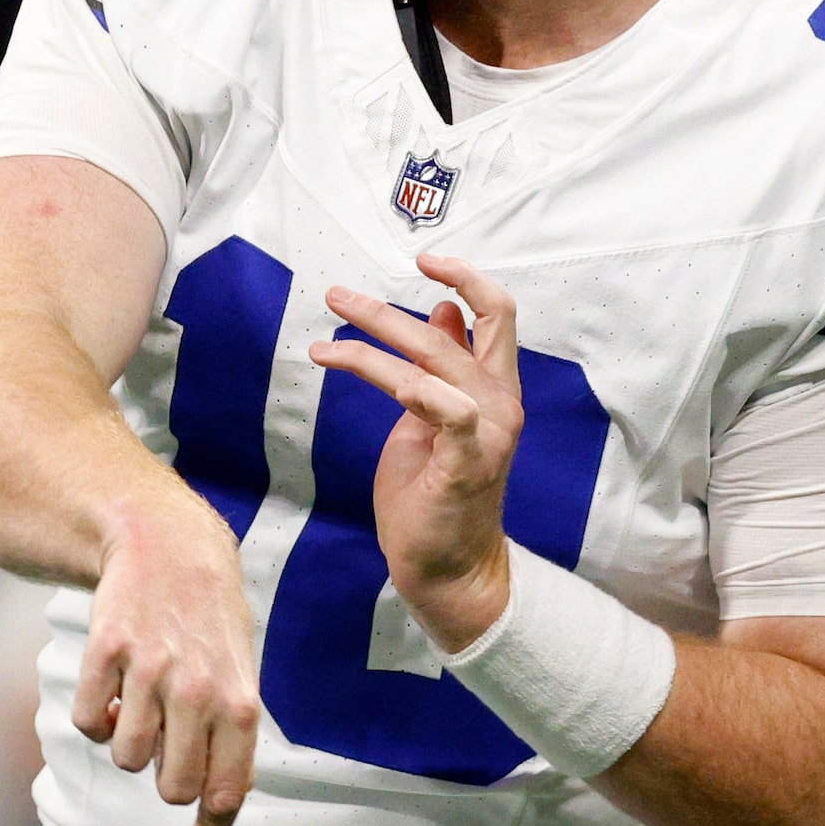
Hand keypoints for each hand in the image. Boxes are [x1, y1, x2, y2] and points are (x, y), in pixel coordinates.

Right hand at [72, 495, 260, 825]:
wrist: (167, 543)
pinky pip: (89, 722)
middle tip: (164, 741)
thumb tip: (212, 805)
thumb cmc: (207, 618)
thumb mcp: (238, 671)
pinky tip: (111, 685)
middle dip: (164, 778)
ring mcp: (151, 670)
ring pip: (126, 759)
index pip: (228, 790)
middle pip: (173, 789)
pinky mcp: (108, 650)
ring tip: (139, 701)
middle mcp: (199, 690)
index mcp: (240, 701)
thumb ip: (229, 735)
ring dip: (127, 742)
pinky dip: (94, 716)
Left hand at [310, 253, 523, 654]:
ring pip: (433, 360)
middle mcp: (499, 402)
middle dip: (385, 310)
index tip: (424, 259)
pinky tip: (370, 373)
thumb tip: (442, 311)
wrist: (447, 567)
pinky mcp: (468, 462)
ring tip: (325, 341)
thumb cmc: (435, 493)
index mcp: (494, 388)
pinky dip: (407, 383)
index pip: (497, 313)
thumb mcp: (434, 417)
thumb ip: (443, 366)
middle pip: (449, 331)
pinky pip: (442, 408)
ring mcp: (488, 431)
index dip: (467, 277)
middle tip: (336, 296)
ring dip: (372, 342)